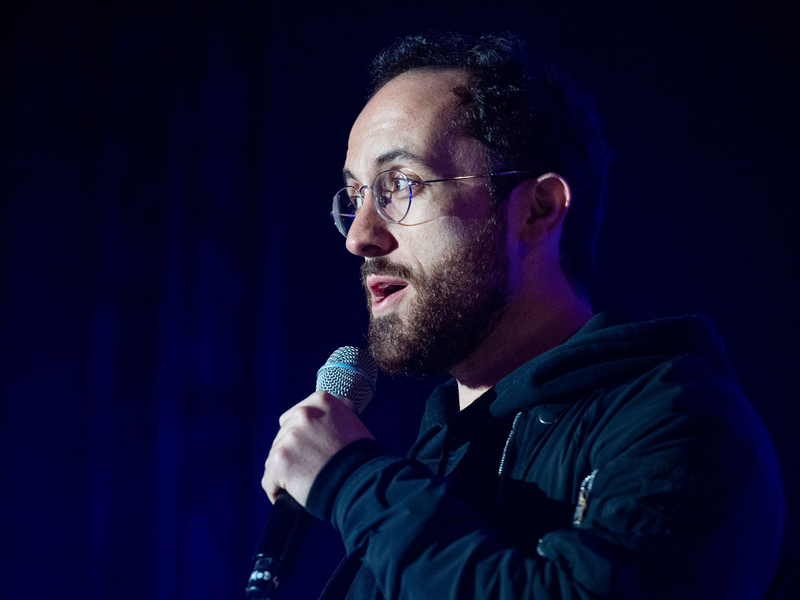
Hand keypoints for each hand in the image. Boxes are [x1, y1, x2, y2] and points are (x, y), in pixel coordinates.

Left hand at [262, 391, 374, 506]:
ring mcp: (289, 437)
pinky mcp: (279, 461)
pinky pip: (269, 480)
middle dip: (292, 453)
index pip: (295, 416)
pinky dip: (277, 490)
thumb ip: (336, 416)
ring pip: (274, 458)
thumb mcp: (353, 424)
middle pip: (282, 436)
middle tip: (308, 469)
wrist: (361, 483)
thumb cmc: (362, 459)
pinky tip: (289, 496)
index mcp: (320, 401)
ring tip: (302, 484)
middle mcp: (303, 414)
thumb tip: (334, 413)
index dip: (300, 436)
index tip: (308, 450)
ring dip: (285, 471)